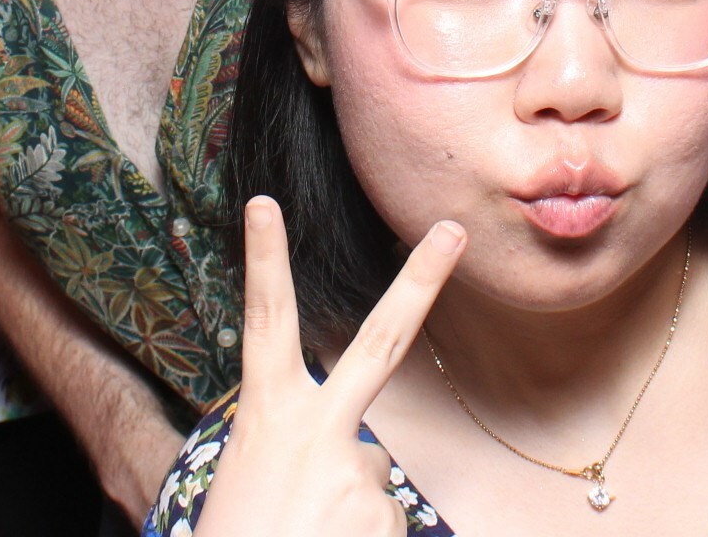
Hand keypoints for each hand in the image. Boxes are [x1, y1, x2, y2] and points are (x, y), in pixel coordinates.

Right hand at [193, 196, 465, 536]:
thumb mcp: (255, 484)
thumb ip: (306, 454)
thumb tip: (359, 463)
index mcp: (267, 417)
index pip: (266, 324)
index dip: (264, 261)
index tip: (263, 204)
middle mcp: (317, 431)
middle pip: (380, 339)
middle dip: (420, 279)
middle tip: (452, 230)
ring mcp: (355, 471)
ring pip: (373, 472)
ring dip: (349, 509)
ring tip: (307, 536)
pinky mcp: (382, 514)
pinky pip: (387, 521)